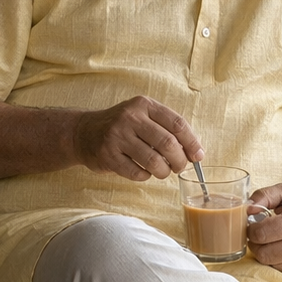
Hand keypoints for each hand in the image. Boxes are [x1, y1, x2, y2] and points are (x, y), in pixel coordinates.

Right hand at [72, 96, 203, 181]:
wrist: (83, 132)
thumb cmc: (122, 126)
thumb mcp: (142, 116)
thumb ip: (167, 128)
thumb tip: (195, 151)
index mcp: (144, 105)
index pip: (177, 124)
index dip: (192, 142)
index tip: (198, 155)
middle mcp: (130, 118)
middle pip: (168, 144)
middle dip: (179, 161)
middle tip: (178, 167)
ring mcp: (117, 136)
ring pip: (154, 161)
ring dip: (163, 172)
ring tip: (162, 171)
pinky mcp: (108, 156)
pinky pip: (137, 173)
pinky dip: (145, 176)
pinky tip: (143, 172)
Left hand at [246, 184, 281, 274]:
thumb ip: (263, 196)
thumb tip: (247, 209)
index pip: (260, 235)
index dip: (251, 230)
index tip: (253, 225)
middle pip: (263, 254)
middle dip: (256, 244)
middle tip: (260, 234)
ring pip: (271, 264)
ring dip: (266, 253)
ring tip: (273, 240)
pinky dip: (279, 260)